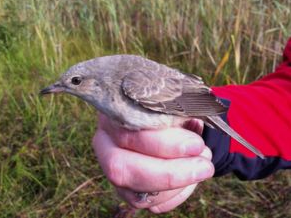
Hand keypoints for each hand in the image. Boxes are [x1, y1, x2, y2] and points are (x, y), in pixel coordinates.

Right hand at [92, 114, 213, 212]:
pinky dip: (175, 195)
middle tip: (204, 166)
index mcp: (111, 117)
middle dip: (167, 173)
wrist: (160, 124)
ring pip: (134, 193)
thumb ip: (179, 113)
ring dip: (176, 186)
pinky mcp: (127, 190)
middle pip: (121, 168)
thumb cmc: (163, 111)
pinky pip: (149, 204)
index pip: (127, 133)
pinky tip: (190, 180)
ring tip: (202, 167)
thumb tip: (195, 127)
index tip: (196, 144)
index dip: (161, 143)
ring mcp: (113, 171)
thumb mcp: (170, 104)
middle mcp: (104, 145)